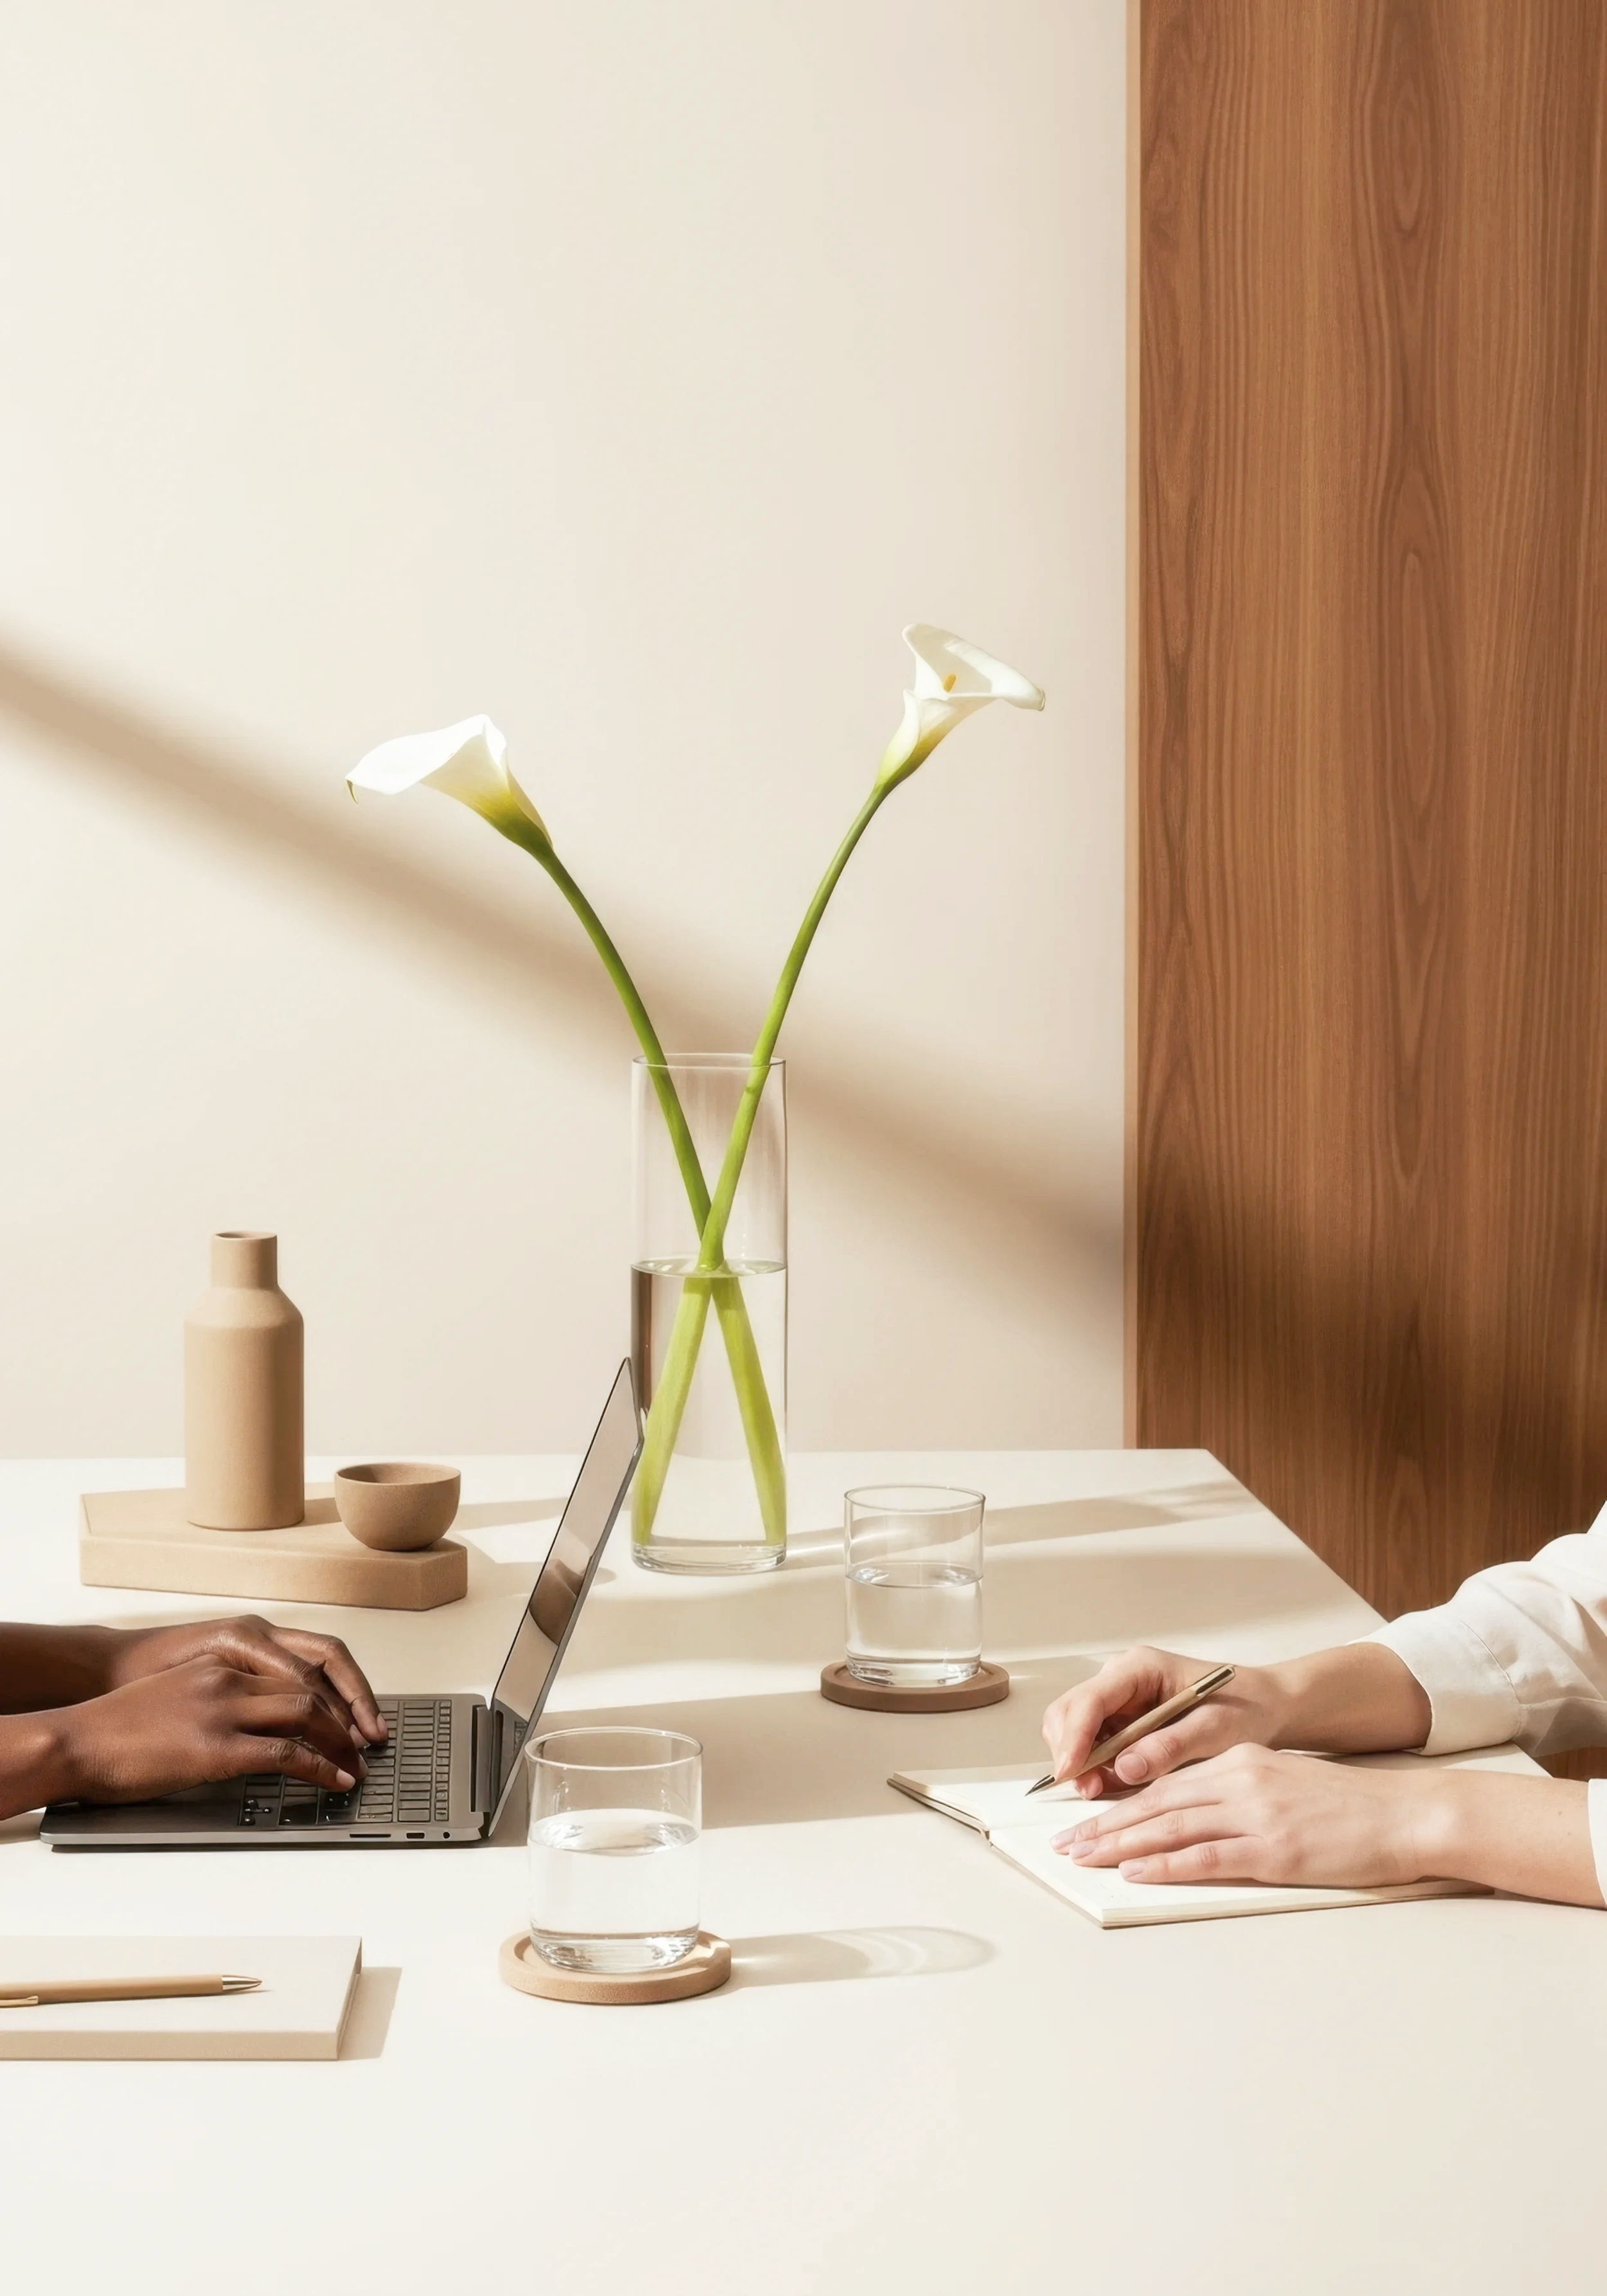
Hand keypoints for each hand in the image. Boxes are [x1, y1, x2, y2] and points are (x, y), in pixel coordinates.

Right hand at [52, 1657, 367, 1804]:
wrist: (78, 1739)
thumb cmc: (119, 1725)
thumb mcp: (179, 1692)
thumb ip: (219, 1696)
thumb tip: (253, 1723)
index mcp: (223, 1660)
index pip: (299, 1666)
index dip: (334, 1692)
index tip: (352, 1714)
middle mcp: (230, 1676)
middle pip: (312, 1687)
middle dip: (347, 1717)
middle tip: (366, 1742)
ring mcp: (225, 1709)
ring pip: (308, 1714)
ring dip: (341, 1742)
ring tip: (357, 1765)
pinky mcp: (218, 1747)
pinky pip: (287, 1754)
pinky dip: (320, 1768)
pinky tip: (335, 1780)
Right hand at [1040, 1646, 1287, 1796]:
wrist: (1264, 1707)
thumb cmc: (1244, 1708)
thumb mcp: (1213, 1729)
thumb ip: (1168, 1746)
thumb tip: (1124, 1768)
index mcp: (1139, 1668)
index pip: (1089, 1699)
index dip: (1074, 1737)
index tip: (1071, 1771)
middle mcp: (1120, 1679)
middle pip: (1069, 1711)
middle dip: (1070, 1751)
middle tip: (1086, 1789)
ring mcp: (1119, 1700)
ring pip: (1073, 1729)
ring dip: (1079, 1761)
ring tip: (1098, 1790)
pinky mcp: (1122, 1721)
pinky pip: (1092, 1743)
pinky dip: (1092, 1765)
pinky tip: (1109, 1783)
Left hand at [1051, 1744, 1437, 1887]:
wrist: (1405, 1815)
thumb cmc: (1350, 1808)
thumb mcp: (1284, 1785)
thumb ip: (1239, 1795)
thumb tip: (1194, 1819)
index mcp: (1242, 1763)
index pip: (1165, 1783)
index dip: (1120, 1803)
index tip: (1086, 1818)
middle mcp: (1241, 1781)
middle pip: (1157, 1803)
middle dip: (1105, 1823)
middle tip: (1065, 1841)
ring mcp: (1257, 1815)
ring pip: (1172, 1827)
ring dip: (1120, 1843)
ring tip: (1083, 1855)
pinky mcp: (1275, 1849)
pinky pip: (1207, 1856)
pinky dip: (1166, 1864)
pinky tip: (1137, 1871)